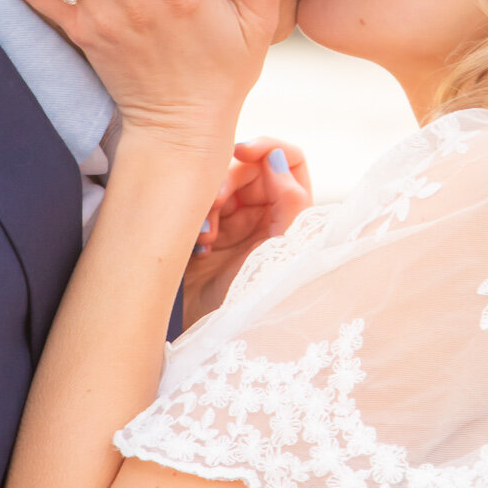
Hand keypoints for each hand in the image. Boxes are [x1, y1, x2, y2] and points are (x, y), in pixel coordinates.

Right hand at [185, 139, 311, 323]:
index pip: (289, 160)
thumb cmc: (260, 302)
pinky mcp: (208, 236)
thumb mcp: (281, 253)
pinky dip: (195, 217)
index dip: (268, 147)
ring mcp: (236, 223)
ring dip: (209, 201)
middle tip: (213, 202)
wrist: (220, 340)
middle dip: (228, 178)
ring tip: (206, 233)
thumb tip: (278, 159)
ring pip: (219, 183)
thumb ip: (289, 202)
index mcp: (292, 212)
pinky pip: (198, 207)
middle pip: (247, 168)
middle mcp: (267, 212)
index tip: (242, 151)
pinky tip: (197, 243)